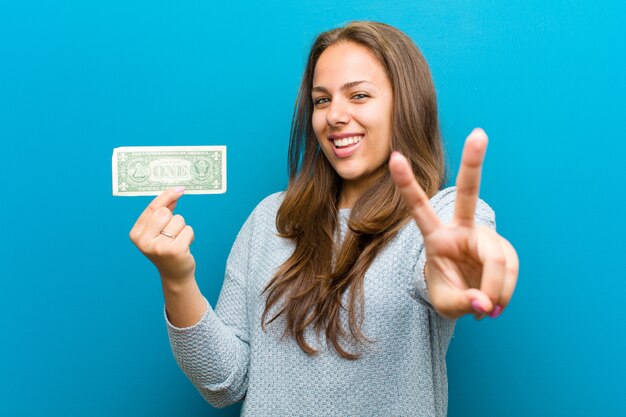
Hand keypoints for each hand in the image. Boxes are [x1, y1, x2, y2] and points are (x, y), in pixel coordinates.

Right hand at [129, 187, 195, 285]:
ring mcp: (159, 247)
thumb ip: (164, 210)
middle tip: (172, 233)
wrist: (174, 274)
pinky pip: (188, 230)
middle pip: (164, 212)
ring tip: (177, 241)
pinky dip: (190, 236)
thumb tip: (175, 191)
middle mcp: (144, 241)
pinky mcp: (175, 251)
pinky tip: (184, 247)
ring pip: (178, 220)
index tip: (179, 189)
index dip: (166, 196)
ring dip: (182, 228)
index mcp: (136, 234)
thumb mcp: (159, 230)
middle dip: (173, 218)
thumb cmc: (167, 248)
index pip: (152, 208)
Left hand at [389, 128, 518, 319]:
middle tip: (479, 133)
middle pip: (467, 193)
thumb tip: (483, 303)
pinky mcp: (504, 248)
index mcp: (435, 236)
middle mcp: (460, 229)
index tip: (394, 156)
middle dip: (473, 163)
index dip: (406, 183)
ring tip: (487, 311)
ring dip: (497, 290)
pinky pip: (510, 270)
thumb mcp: (444, 304)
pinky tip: (496, 304)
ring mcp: (484, 236)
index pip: (418, 207)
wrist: (466, 296)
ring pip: (497, 258)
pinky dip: (506, 292)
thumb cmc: (447, 292)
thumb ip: (460, 303)